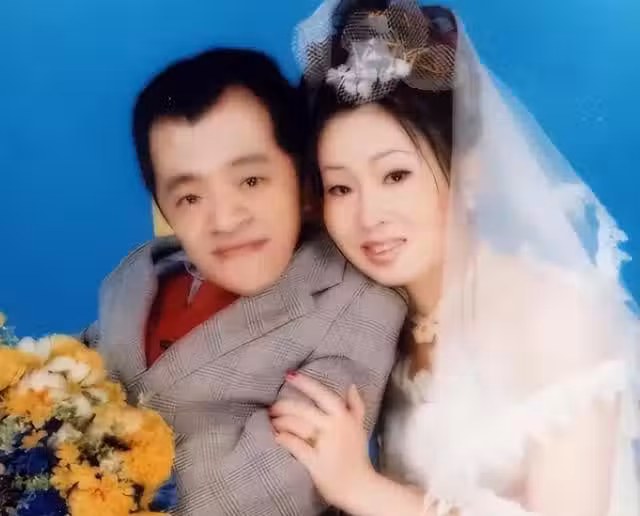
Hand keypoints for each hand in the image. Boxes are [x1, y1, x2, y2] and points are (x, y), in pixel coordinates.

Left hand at [270, 373, 376, 509]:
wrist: (360, 486)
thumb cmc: (357, 455)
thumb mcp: (360, 427)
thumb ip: (356, 405)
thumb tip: (351, 385)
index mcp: (343, 417)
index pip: (322, 394)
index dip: (305, 383)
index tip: (290, 375)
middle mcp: (334, 427)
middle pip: (303, 410)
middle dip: (284, 406)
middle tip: (272, 407)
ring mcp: (324, 445)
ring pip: (297, 425)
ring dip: (281, 421)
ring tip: (272, 421)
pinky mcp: (316, 462)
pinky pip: (296, 446)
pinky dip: (284, 439)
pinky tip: (276, 436)